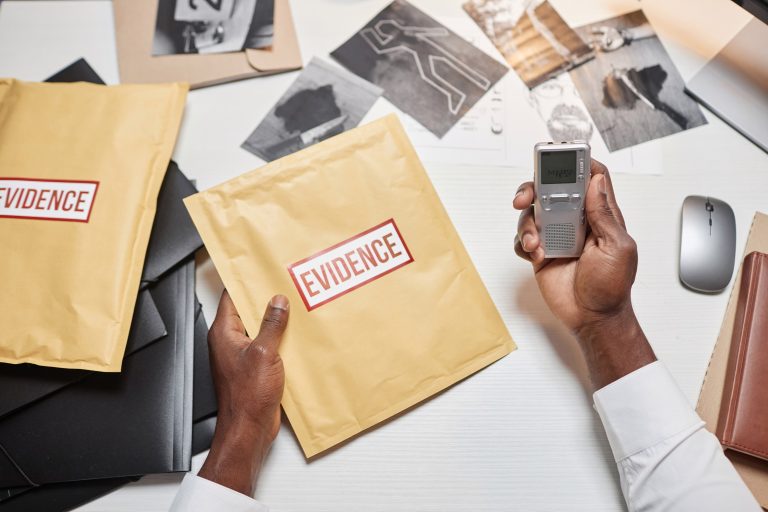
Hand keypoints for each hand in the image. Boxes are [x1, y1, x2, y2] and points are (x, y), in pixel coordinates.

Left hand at [198, 292, 289, 495]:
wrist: (249, 429)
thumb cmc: (246, 397)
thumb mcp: (264, 352)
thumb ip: (272, 324)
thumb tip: (277, 302)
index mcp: (224, 333)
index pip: (231, 297)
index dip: (245, 281)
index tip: (259, 269)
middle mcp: (230, 342)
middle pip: (248, 311)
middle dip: (267, 300)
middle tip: (285, 287)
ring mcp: (243, 355)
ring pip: (261, 329)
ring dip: (277, 322)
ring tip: (294, 309)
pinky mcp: (256, 368)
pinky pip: (269, 346)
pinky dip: (281, 340)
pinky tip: (296, 336)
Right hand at [513, 160, 654, 387]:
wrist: (592, 318)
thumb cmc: (612, 287)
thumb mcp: (618, 247)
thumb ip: (604, 214)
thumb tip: (596, 181)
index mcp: (599, 215)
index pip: (590, 178)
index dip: (578, 164)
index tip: (562, 158)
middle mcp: (575, 221)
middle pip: (551, 189)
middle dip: (535, 187)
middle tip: (526, 197)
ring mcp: (556, 235)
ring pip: (533, 213)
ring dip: (527, 223)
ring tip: (536, 242)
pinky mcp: (541, 252)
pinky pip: (524, 239)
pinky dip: (524, 243)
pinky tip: (535, 254)